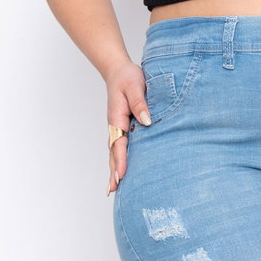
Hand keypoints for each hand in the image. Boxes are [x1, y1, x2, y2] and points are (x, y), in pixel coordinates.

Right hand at [106, 60, 151, 193]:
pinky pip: (120, 148)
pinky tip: (121, 173)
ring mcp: (117, 128)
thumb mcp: (134, 86)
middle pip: (113, 152)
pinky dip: (119, 161)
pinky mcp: (122, 128)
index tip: (122, 174)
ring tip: (113, 188)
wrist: (119, 71)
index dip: (121, 159)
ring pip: (115, 153)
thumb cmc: (128, 78)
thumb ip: (140, 103)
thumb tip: (147, 121)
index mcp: (117, 118)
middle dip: (114, 171)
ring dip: (114, 169)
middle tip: (113, 189)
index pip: (119, 142)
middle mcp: (115, 126)